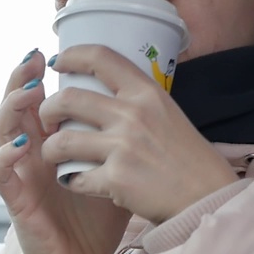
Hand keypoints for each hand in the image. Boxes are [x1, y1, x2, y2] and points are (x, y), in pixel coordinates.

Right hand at [0, 50, 132, 253]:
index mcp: (51, 142)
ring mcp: (20, 175)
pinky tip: (20, 145)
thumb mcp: (112, 170)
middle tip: (34, 60)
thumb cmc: (95, 218)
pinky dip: (5, 156)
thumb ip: (116, 141)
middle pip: (14, 106)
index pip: (40, 99)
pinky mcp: (16, 200)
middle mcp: (30, 153)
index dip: (41, 74)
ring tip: (28, 93)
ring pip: (0, 132)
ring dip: (10, 109)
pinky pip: (0, 174)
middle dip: (20, 80)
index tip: (54, 53)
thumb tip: (145, 106)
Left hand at [38, 45, 239, 222]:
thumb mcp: (168, 114)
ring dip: (50, 149)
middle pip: (68, 99)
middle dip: (47, 110)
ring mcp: (123, 147)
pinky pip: (75, 178)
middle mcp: (133, 114)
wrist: (206, 198)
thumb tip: (106, 91)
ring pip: (62, 141)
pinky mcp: (116, 179)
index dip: (72, 55)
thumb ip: (138, 102)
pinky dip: (70, 181)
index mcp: (147, 93)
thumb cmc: (189, 159)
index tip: (58, 63)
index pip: (100, 58)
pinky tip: (75, 182)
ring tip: (53, 155)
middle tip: (47, 121)